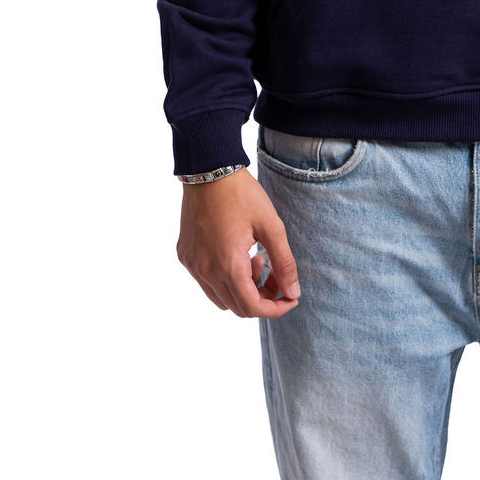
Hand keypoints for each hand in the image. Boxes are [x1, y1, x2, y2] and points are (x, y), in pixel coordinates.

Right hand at [177, 166, 301, 317]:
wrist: (209, 170)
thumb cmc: (242, 195)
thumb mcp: (271, 225)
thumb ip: (284, 262)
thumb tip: (293, 292)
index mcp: (228, 265)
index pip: (252, 307)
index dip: (275, 308)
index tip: (290, 298)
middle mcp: (206, 271)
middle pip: (237, 307)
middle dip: (262, 297)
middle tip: (275, 274)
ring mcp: (192, 265)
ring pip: (220, 298)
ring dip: (242, 289)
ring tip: (256, 259)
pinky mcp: (185, 256)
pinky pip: (206, 282)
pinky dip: (225, 279)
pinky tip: (237, 253)